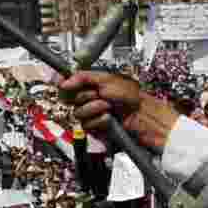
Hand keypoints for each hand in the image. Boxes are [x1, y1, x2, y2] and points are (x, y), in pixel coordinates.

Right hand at [59, 71, 178, 151]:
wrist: (143, 115)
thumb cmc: (131, 97)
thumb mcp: (107, 79)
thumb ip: (83, 77)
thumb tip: (64, 81)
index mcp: (92, 86)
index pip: (69, 85)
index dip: (68, 86)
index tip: (69, 85)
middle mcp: (91, 100)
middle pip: (72, 100)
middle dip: (88, 97)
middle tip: (103, 96)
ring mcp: (93, 115)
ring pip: (79, 114)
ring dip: (95, 109)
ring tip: (110, 108)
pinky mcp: (96, 129)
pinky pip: (87, 126)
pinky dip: (99, 121)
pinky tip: (110, 119)